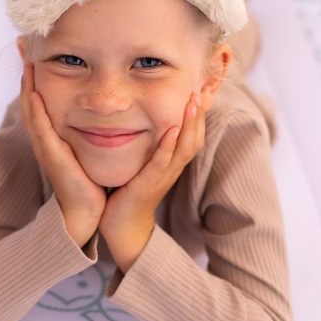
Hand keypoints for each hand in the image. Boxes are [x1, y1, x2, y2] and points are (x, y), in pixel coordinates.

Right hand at [20, 63, 106, 247]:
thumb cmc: (90, 178)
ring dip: (26, 86)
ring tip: (25, 60)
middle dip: (26, 71)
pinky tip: (35, 94)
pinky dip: (36, 112)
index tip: (33, 47)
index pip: (39, 97)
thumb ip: (89, 125)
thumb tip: (102, 102)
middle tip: (21, 42)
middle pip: (29, 98)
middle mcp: (45, 138)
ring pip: (31, 111)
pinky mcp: (54, 158)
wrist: (88, 211)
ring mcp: (46, 147)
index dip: (35, 73)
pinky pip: (42, 131)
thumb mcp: (87, 145)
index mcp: (52, 133)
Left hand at [99, 93, 205, 272]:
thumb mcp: (143, 167)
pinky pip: (162, 163)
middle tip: (198, 94)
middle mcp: (172, 170)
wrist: (122, 227)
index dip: (197, 119)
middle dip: (197, 117)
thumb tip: (143, 124)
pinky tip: (171, 130)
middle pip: (193, 141)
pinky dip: (168, 146)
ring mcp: (162, 178)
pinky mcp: (148, 184)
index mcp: (171, 166)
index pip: (192, 139)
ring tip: (192, 105)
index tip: (197, 96)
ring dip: (189, 126)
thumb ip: (148, 150)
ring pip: (183, 149)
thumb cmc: (129, 194)